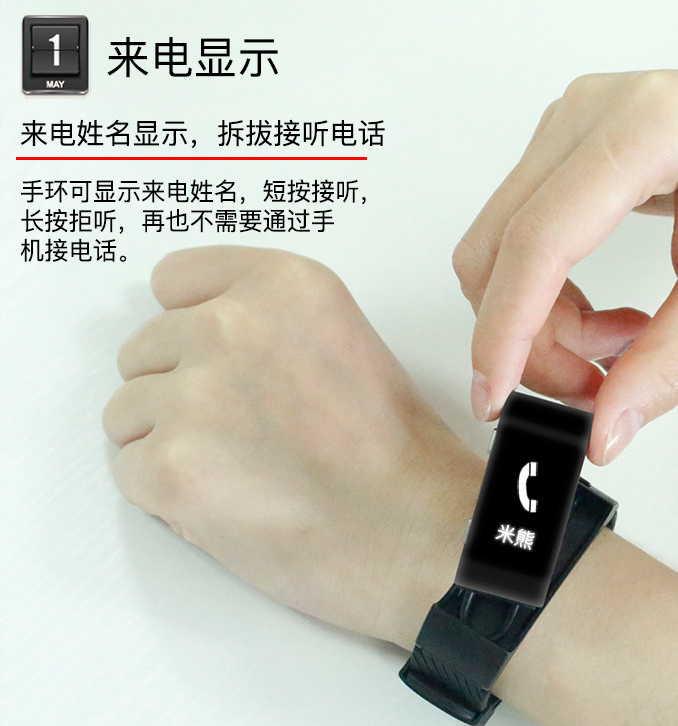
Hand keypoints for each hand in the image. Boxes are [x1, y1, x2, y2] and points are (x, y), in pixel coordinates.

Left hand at [102, 246, 482, 646]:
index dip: (187, 324)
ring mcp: (196, 394)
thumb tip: (192, 347)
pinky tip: (229, 502)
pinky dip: (167, 494)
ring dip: (169, 442)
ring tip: (238, 470)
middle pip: (144, 349)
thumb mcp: (340, 340)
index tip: (206, 355)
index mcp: (281, 284)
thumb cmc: (395, 452)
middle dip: (177, 390)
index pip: (174, 280)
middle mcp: (231, 325)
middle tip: (238, 431)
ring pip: (127, 412)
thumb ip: (264, 324)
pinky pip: (130, 472)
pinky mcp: (173, 467)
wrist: (417, 530)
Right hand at [453, 43, 677, 463]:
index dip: (507, 330)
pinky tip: (593, 315)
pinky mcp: (550, 154)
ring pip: (493, 255)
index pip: (538, 243)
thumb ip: (671, 362)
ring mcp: (559, 132)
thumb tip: (604, 428)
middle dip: (525, 340)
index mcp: (643, 130)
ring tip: (606, 347)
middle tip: (585, 388)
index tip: (495, 395)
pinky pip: (510, 244)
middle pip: (498, 254)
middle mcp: (583, 118)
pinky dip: (538, 299)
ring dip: (532, 324)